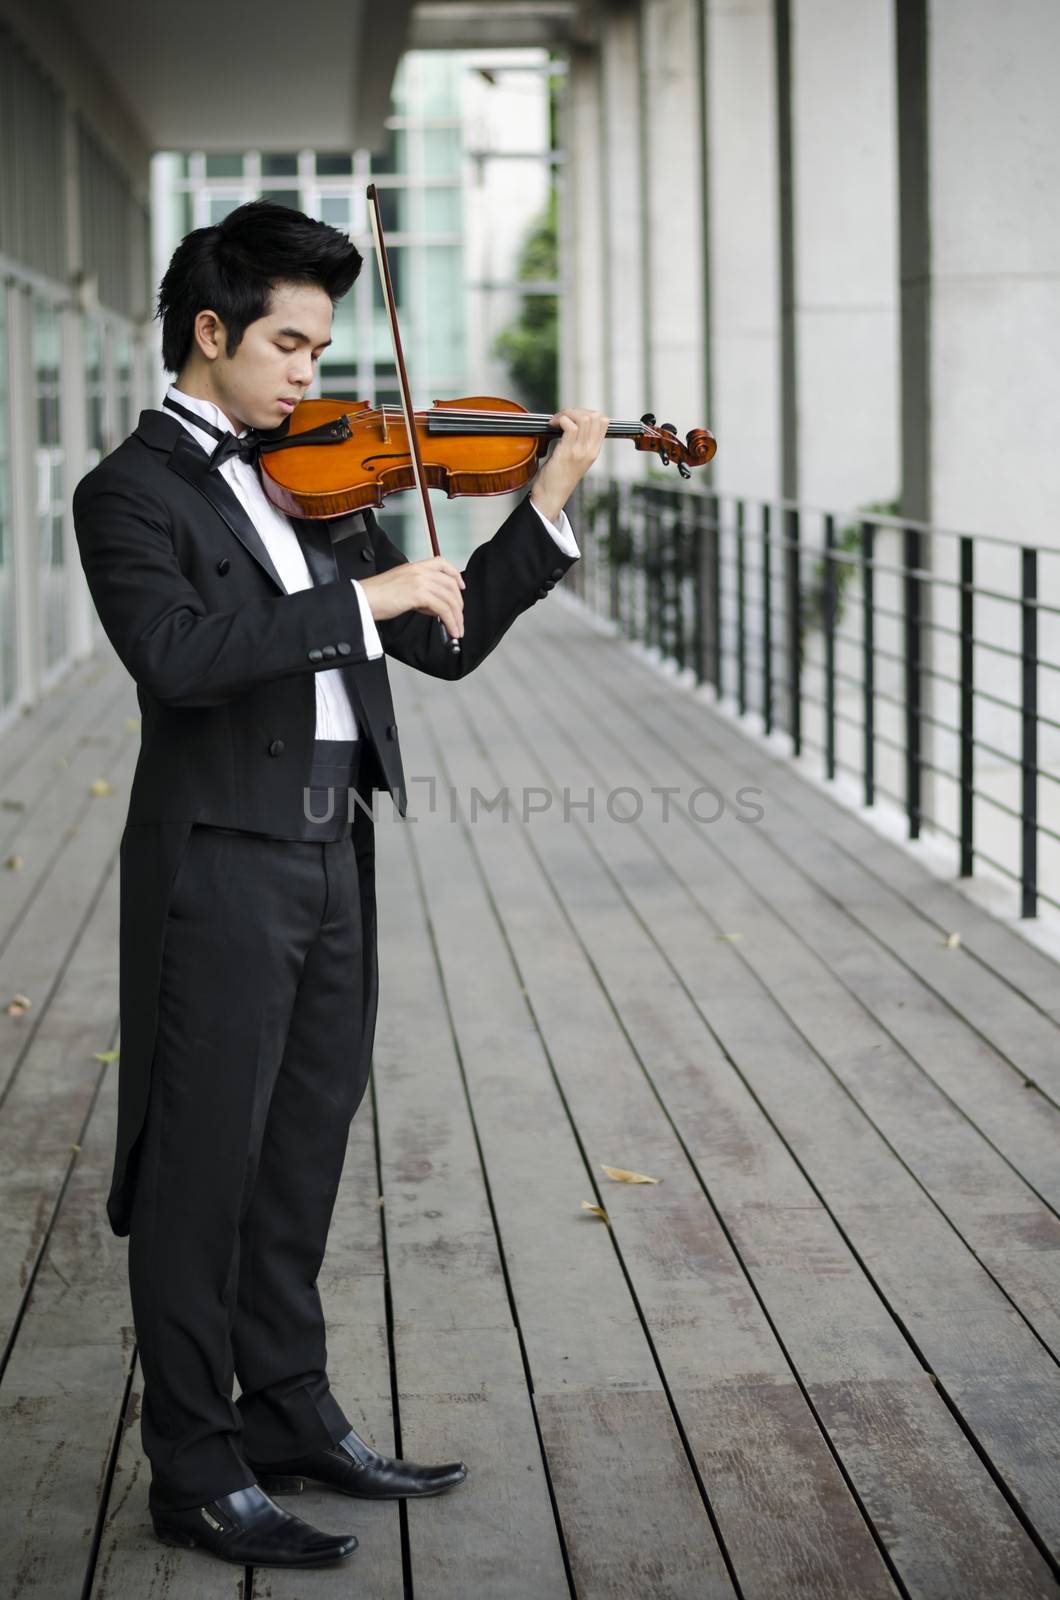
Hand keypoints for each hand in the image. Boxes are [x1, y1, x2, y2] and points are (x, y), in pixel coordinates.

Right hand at [360, 557, 465, 638]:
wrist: (363, 599)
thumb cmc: (377, 596)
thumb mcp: (401, 587)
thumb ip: (419, 593)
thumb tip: (435, 607)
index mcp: (415, 567)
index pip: (442, 564)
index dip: (455, 575)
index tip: (461, 587)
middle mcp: (420, 571)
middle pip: (450, 585)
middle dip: (458, 604)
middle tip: (459, 618)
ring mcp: (420, 581)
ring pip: (449, 598)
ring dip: (457, 617)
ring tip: (458, 630)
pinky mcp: (419, 594)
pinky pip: (443, 609)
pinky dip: (451, 621)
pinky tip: (451, 630)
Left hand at [530, 407, 609, 524]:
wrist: (551, 496)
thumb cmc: (558, 477)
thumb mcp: (574, 458)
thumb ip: (577, 442)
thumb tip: (570, 422)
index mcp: (594, 451)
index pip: (603, 421)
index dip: (587, 412)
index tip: (572, 417)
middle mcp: (590, 450)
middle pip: (595, 416)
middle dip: (576, 410)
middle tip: (562, 417)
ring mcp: (579, 452)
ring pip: (584, 418)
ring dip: (567, 413)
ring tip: (556, 420)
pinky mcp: (567, 453)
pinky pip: (569, 426)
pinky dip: (559, 419)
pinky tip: (551, 425)